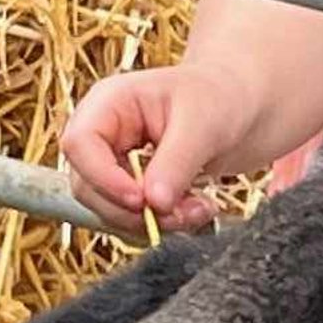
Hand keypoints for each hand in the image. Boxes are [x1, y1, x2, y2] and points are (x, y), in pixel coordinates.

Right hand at [61, 63, 251, 235]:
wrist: (243, 107)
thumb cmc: (220, 99)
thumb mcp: (203, 125)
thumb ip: (176, 163)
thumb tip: (154, 203)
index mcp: (109, 103)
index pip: (79, 144)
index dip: (102, 178)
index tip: (141, 200)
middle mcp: (104, 134)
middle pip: (87, 186)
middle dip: (132, 210)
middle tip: (181, 214)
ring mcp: (115, 163)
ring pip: (109, 209)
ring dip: (153, 221)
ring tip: (201, 210)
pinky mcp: (134, 186)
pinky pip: (133, 217)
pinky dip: (164, 223)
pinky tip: (198, 210)